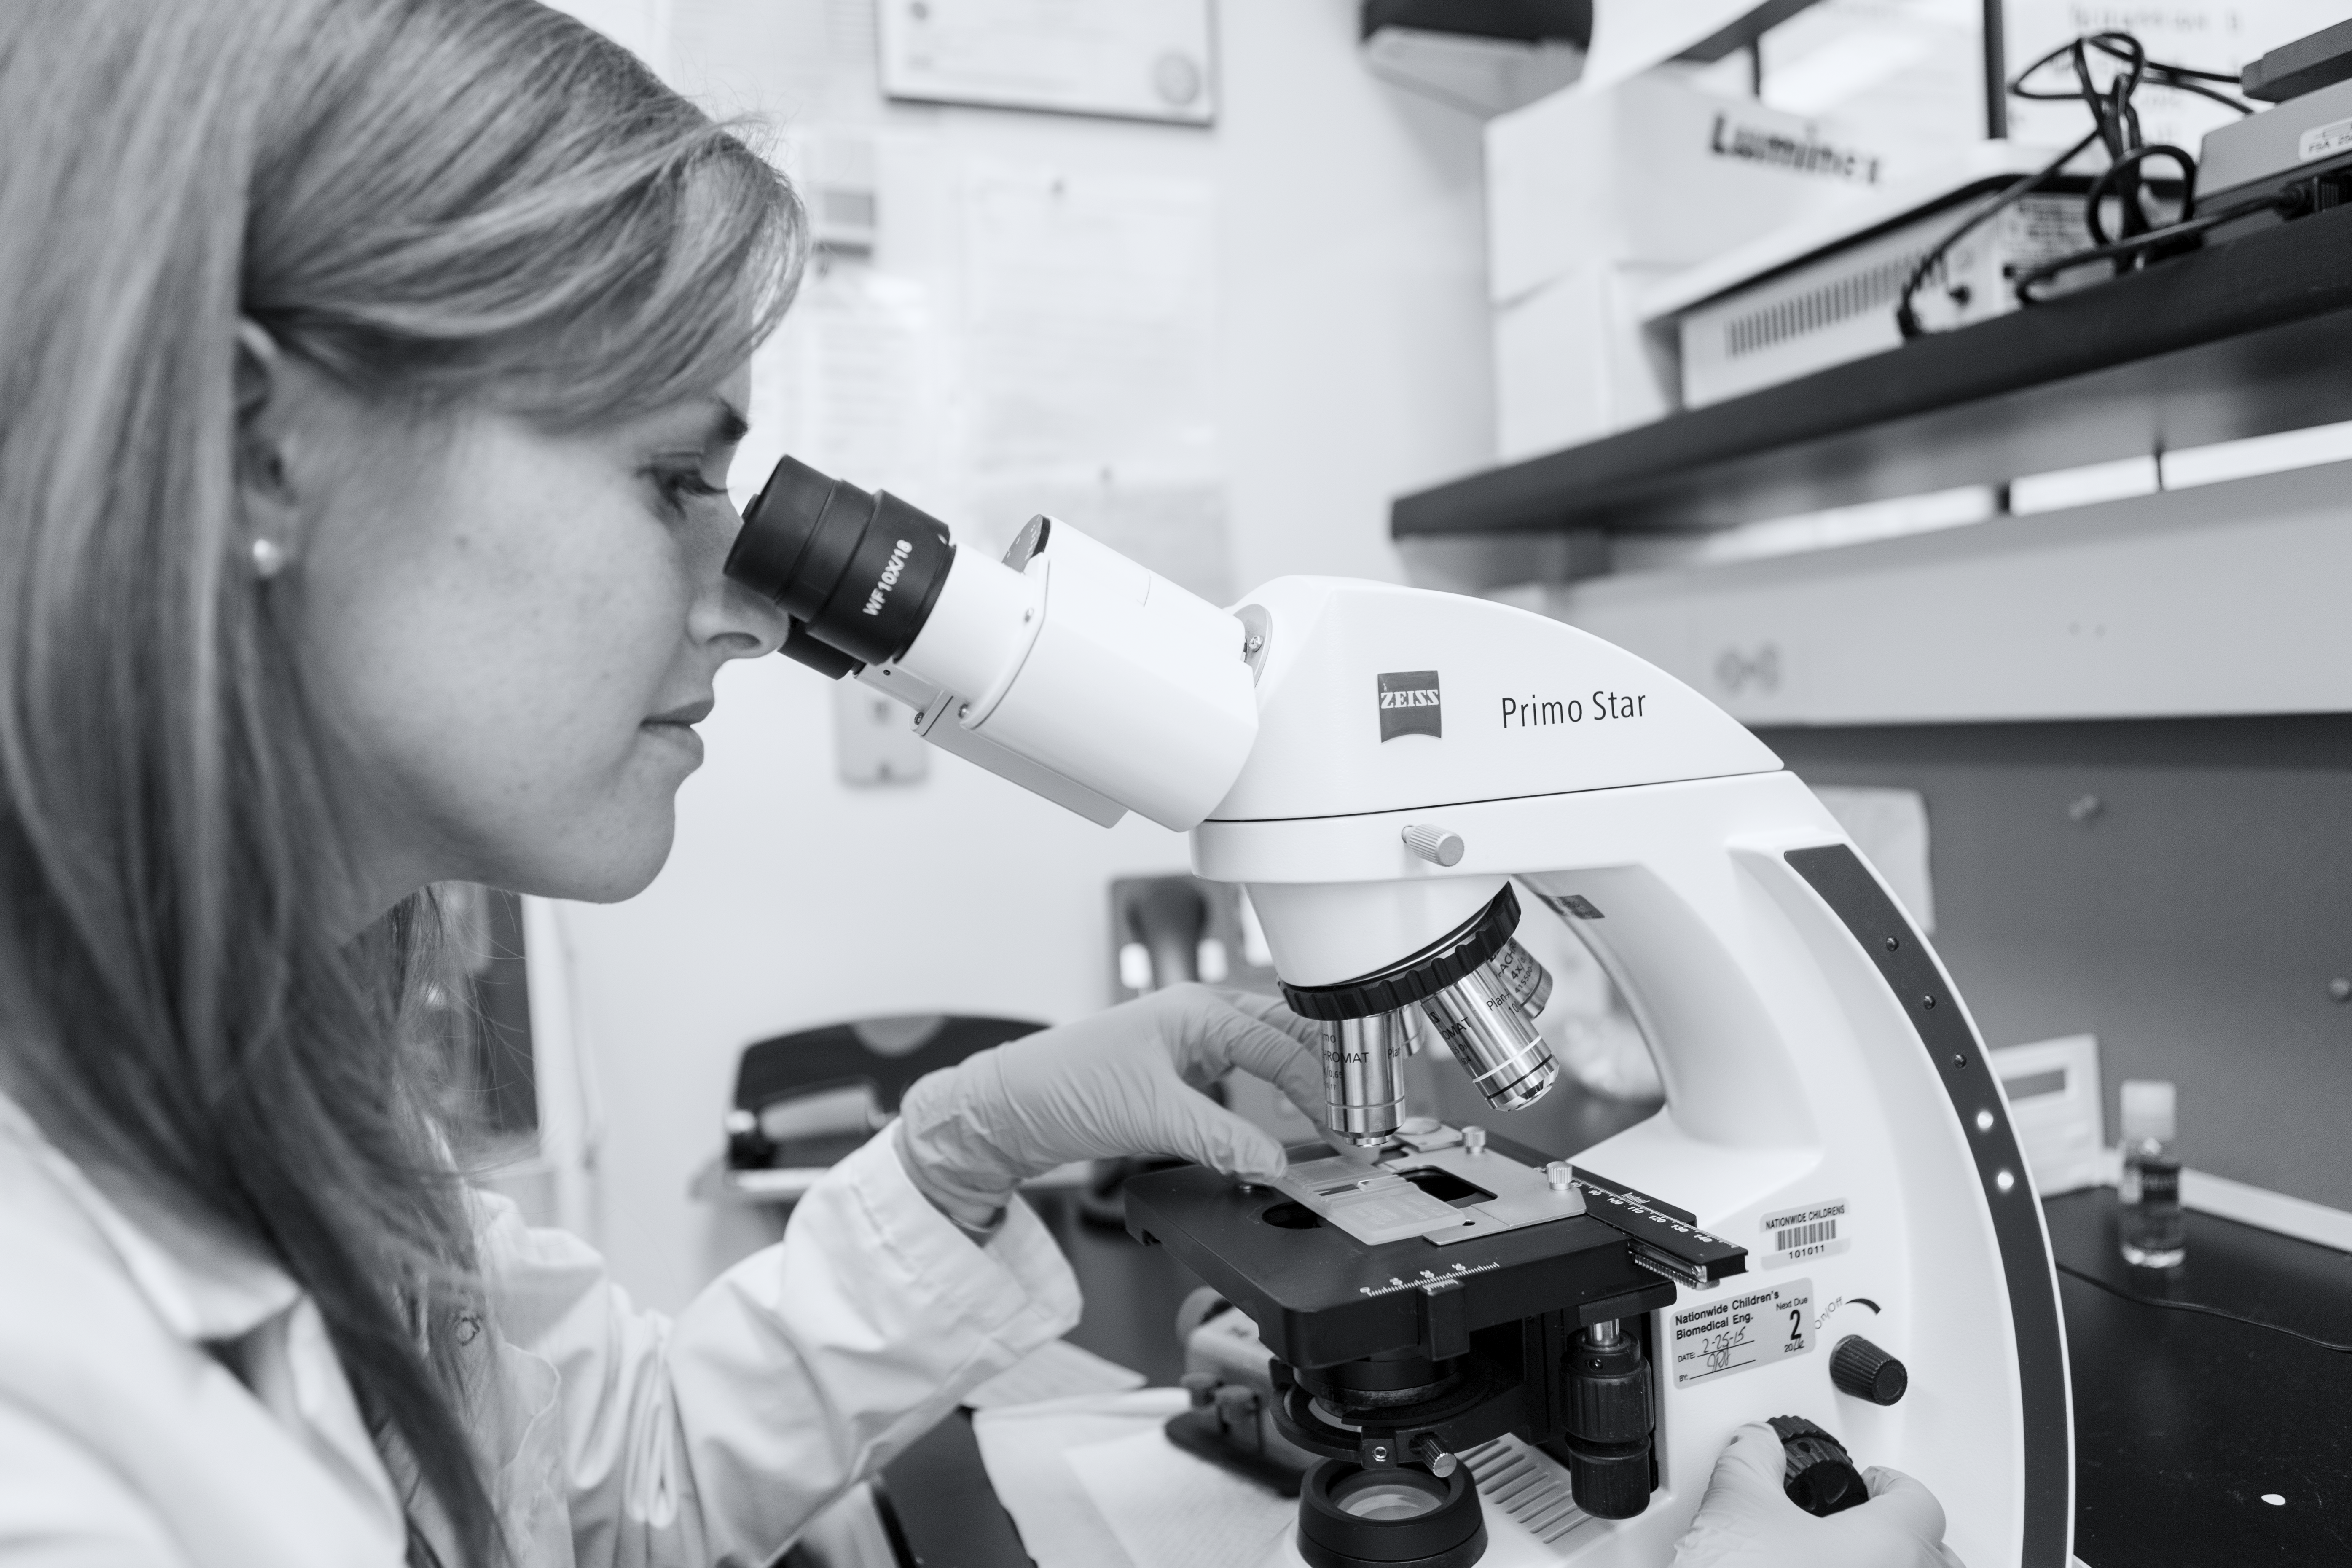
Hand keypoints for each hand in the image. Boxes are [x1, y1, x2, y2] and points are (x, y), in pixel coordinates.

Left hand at [895, 984, 1324, 1229]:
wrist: (1008, 1108)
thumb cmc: (1061, 1087)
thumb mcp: (1151, 1116)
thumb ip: (1220, 1139)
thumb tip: (1275, 1163)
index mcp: (1197, 1010)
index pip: (1283, 1043)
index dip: (1322, 1086)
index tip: (1349, 1126)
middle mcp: (1198, 1018)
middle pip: (1286, 1037)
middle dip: (1327, 1074)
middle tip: (1360, 1119)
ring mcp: (1188, 1042)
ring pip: (1268, 1053)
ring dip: (1304, 1082)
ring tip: (1336, 1120)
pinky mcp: (1178, 1071)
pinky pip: (1243, 1074)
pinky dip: (1273, 1095)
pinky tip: (1286, 1118)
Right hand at [1672, 1424, 1965, 1567]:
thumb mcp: (1737, 1505)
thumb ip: (1754, 1460)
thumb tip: (1758, 1446)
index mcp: (1891, 1546)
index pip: (1919, 1501)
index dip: (1890, 1484)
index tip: (1870, 1484)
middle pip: (1938, 1556)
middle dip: (1906, 1537)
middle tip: (1866, 1528)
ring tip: (1863, 1563)